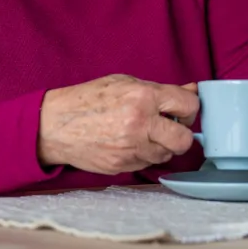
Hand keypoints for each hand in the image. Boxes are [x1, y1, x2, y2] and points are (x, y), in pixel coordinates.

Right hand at [38, 74, 199, 174]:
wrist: (55, 125)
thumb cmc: (88, 100)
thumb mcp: (124, 83)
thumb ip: (160, 90)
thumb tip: (192, 89)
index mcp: (143, 97)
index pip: (189, 105)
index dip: (189, 107)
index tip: (182, 109)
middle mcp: (140, 123)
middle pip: (184, 139)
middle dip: (182, 133)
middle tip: (170, 127)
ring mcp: (132, 148)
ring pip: (167, 154)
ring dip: (162, 145)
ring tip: (144, 133)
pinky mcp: (124, 165)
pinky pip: (147, 163)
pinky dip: (145, 154)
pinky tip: (130, 142)